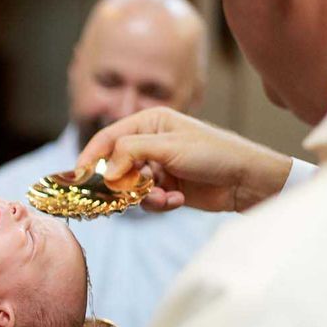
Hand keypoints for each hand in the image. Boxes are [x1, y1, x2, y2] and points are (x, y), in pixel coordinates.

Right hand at [76, 107, 293, 212]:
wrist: (248, 180)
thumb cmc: (215, 153)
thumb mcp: (169, 147)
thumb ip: (131, 153)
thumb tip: (104, 172)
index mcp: (149, 122)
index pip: (107, 139)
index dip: (90, 157)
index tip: (78, 178)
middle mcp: (150, 143)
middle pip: (115, 166)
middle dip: (120, 184)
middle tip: (122, 197)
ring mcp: (157, 167)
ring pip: (129, 187)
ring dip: (144, 197)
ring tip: (165, 198)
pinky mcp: (166, 188)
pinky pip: (146, 200)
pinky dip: (159, 204)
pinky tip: (177, 201)